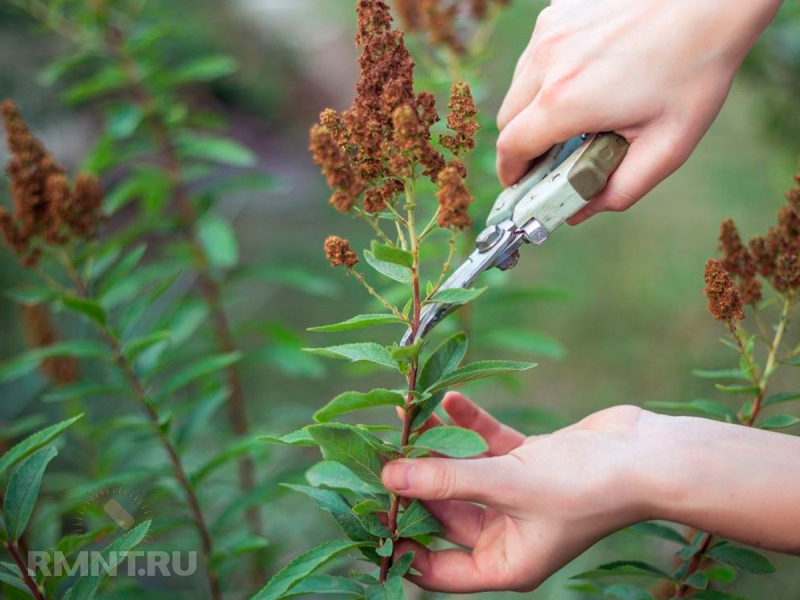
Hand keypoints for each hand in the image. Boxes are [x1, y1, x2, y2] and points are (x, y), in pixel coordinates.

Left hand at [383, 393, 799, 592]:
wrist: (648, 455)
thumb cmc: (585, 485)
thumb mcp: (506, 484)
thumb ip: (447, 480)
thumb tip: (390, 478)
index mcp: (504, 562)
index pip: (435, 567)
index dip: (401, 542)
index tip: (368, 509)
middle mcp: (507, 534)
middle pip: (443, 513)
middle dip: (414, 482)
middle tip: (378, 450)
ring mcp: (517, 497)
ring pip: (463, 474)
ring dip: (439, 448)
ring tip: (405, 417)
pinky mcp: (529, 463)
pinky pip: (488, 446)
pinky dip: (470, 427)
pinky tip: (449, 401)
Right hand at [496, 0, 783, 223]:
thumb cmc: (695, 67)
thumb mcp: (667, 146)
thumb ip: (619, 191)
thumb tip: (579, 212)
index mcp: (565, 102)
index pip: (511, 148)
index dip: (512, 174)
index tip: (521, 185)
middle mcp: (547, 63)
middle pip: (508, 119)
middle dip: (523, 144)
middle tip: (553, 157)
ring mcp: (550, 32)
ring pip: (519, 86)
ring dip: (535, 108)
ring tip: (579, 112)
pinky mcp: (559, 11)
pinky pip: (537, 56)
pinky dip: (549, 74)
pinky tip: (589, 75)